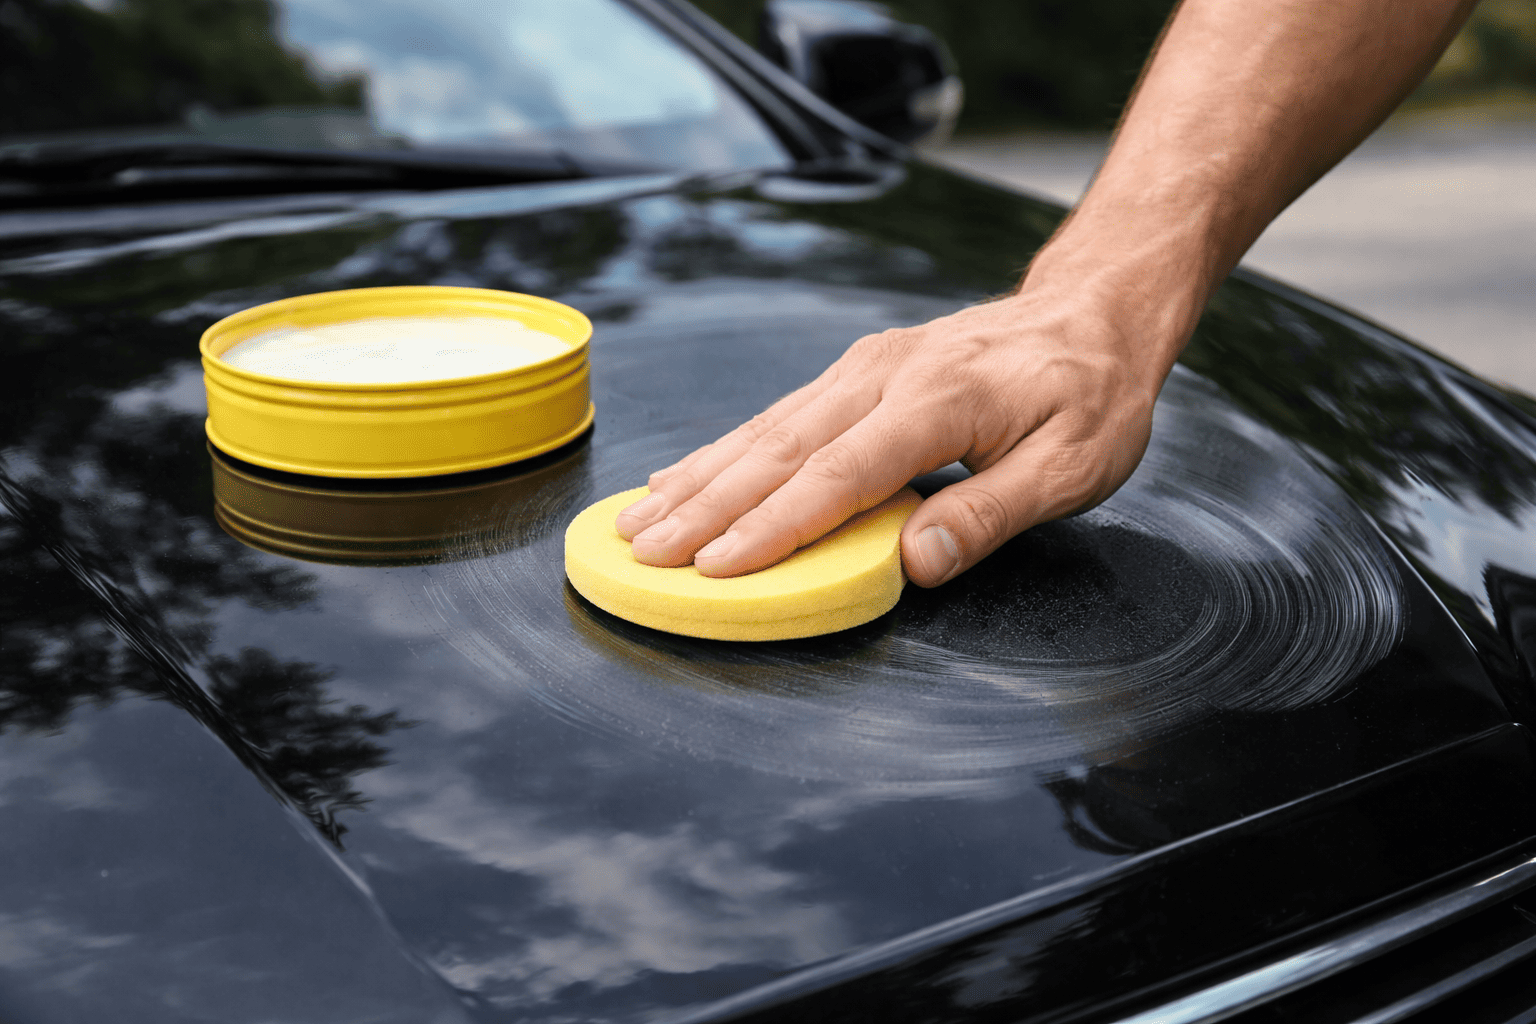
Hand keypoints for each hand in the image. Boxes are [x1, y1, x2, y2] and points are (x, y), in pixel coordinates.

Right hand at [613, 272, 1183, 586]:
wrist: (1092, 311)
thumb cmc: (1091, 394)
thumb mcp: (1073, 467)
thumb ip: (991, 514)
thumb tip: (915, 564)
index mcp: (937, 401)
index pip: (838, 474)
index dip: (773, 526)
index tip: (715, 566)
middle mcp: (885, 375)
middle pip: (780, 449)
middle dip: (706, 505)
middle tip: (643, 549)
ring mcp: (864, 367)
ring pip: (766, 429)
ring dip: (699, 477)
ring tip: (639, 517)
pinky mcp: (858, 370)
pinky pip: (779, 415)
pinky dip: (725, 449)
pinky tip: (684, 474)